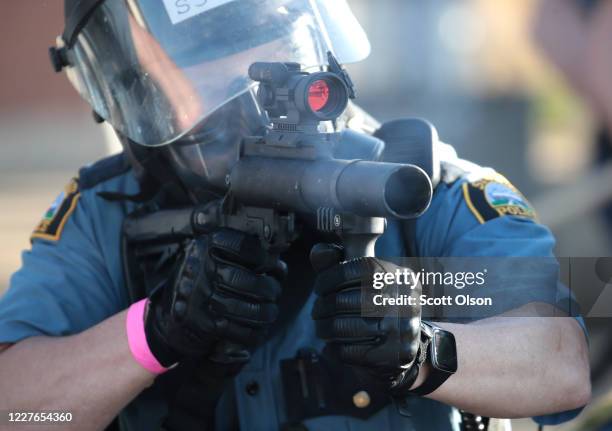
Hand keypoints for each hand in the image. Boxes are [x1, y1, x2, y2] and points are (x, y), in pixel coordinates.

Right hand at [145, 228, 282, 367]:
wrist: (164, 318)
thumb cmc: (196, 285)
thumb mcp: (208, 259)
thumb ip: (237, 256)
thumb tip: (278, 264)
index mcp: (204, 247)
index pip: (245, 246)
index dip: (265, 257)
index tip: (272, 265)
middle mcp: (201, 269)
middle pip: (250, 280)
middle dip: (271, 289)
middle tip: (274, 292)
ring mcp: (202, 297)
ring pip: (250, 308)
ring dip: (267, 313)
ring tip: (270, 312)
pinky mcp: (204, 324)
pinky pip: (240, 330)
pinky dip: (255, 333)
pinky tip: (258, 330)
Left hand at [310, 244, 421, 393]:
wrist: (405, 347)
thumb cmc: (377, 305)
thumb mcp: (364, 280)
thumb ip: (338, 263)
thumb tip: (318, 252)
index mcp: (400, 276)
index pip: (358, 268)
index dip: (330, 277)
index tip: (319, 288)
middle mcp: (406, 299)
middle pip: (345, 300)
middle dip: (322, 306)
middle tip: (316, 311)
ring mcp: (403, 329)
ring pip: (342, 327)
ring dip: (324, 328)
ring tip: (321, 327)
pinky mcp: (395, 355)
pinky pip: (349, 351)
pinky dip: (335, 348)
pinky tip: (334, 345)